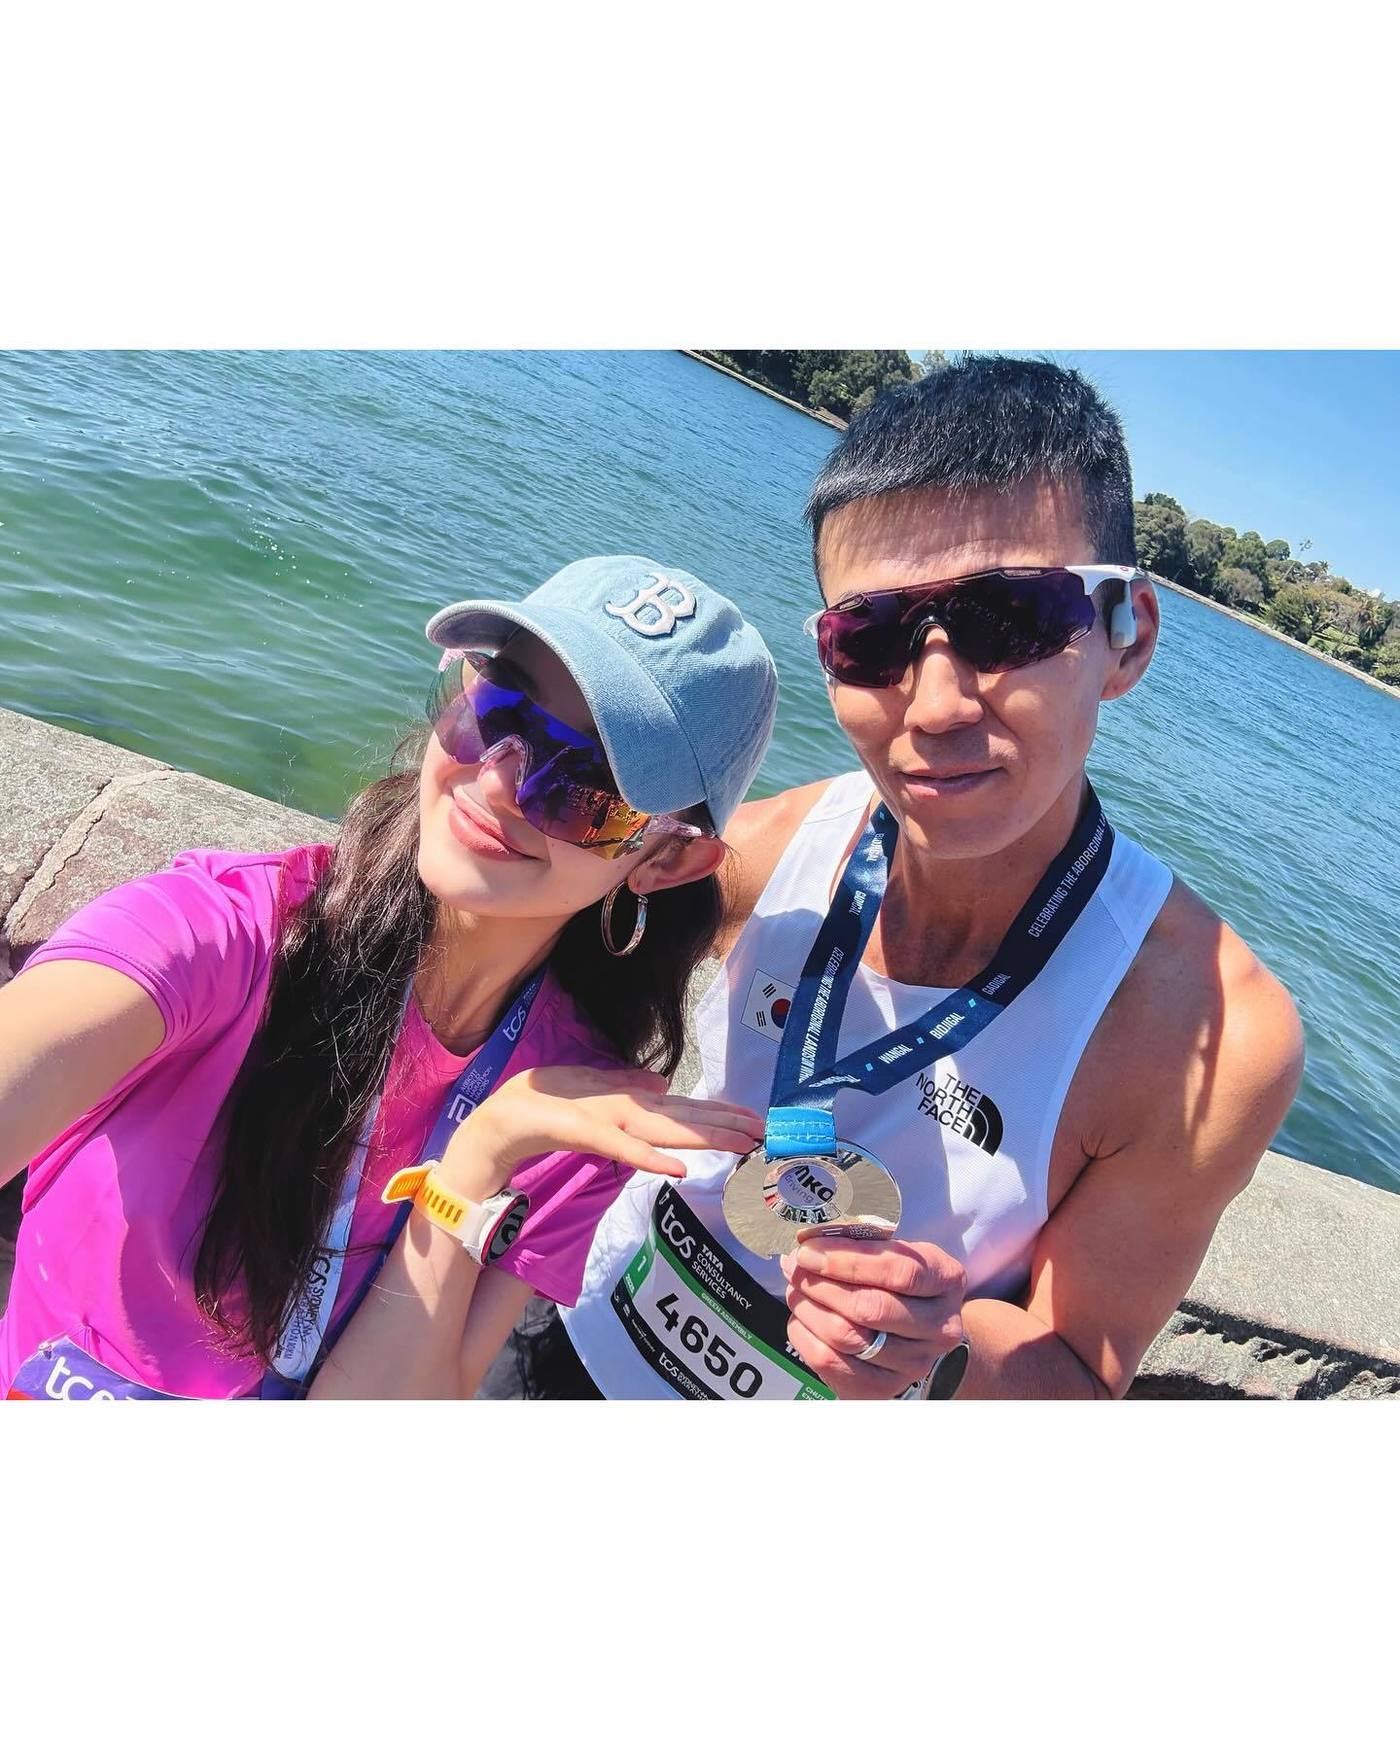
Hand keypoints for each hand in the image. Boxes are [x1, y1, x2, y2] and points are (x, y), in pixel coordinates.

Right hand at [440, 1064, 763, 1200]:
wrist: (500, 1120)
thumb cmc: (545, 1106)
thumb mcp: (594, 1094)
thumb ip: (627, 1088)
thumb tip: (663, 1085)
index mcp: (628, 1102)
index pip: (682, 1111)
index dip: (719, 1115)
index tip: (753, 1122)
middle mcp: (624, 1108)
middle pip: (683, 1119)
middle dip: (725, 1124)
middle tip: (765, 1130)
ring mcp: (606, 1119)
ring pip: (664, 1128)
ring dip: (703, 1134)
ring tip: (740, 1140)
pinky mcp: (583, 1132)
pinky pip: (620, 1149)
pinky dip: (647, 1158)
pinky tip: (676, 1170)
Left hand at [780, 1235, 967, 1399]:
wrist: (923, 1334)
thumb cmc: (902, 1283)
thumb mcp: (898, 1253)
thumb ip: (862, 1245)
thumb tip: (810, 1244)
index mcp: (947, 1280)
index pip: (898, 1271)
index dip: (847, 1260)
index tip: (810, 1250)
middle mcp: (939, 1327)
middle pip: (870, 1307)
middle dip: (823, 1284)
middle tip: (797, 1266)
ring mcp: (913, 1363)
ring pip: (847, 1336)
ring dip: (809, 1307)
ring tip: (796, 1287)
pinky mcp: (882, 1388)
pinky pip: (830, 1362)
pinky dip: (805, 1334)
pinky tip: (801, 1316)